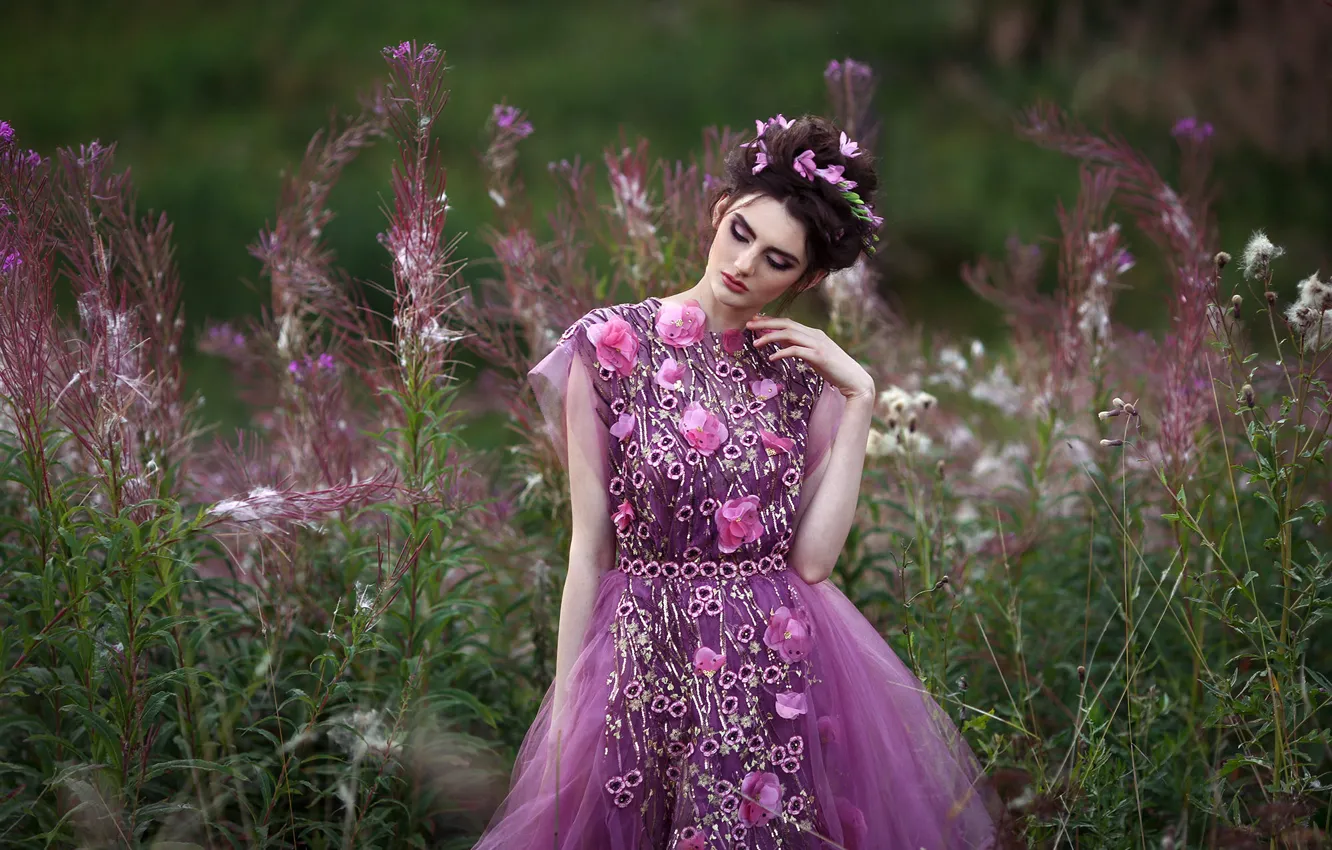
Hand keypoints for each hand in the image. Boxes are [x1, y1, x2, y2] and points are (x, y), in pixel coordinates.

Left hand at [747, 316, 873, 399]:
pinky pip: (796, 351)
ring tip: (755, 342)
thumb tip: (780, 343)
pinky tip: (771, 357)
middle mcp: (815, 335)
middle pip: (786, 324)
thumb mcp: (813, 356)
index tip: (755, 321)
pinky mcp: (819, 356)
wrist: (855, 380)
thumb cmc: (834, 369)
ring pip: (789, 334)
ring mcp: (818, 344)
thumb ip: (799, 347)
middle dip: (766, 323)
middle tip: (748, 324)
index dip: (770, 321)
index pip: (788, 322)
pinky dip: (782, 352)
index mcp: (813, 333)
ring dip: (770, 337)